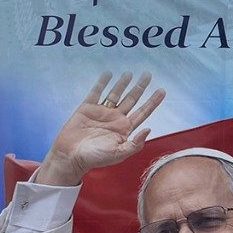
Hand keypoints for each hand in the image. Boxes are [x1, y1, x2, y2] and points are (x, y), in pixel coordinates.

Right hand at [39, 71, 165, 185]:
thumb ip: (134, 144)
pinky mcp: (87, 108)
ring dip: (122, 83)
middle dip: (140, 87)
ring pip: (115, 94)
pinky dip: (102, 83)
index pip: (142, 112)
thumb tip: (148, 129)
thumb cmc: (95, 159)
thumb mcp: (118, 154)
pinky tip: (108, 74)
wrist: (71, 156)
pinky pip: (96, 92)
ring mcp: (102, 112)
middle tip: (147, 75)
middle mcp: (115, 118)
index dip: (152, 102)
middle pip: (131, 99)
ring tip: (129, 73)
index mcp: (125, 129)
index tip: (161, 90)